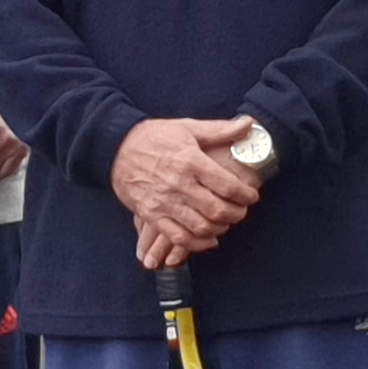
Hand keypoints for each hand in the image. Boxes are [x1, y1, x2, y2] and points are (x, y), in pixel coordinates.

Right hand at [112, 114, 261, 270]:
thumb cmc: (154, 137)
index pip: (227, 185)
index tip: (251, 195)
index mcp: (190, 161)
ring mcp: (164, 202)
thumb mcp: (187, 127)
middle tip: (241, 211)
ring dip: (219, 229)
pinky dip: (197, 244)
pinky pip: (178, 238)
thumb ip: (219, 130)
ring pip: (201, 227)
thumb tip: (248, 125)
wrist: (115, 148)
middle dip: (237, 214)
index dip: (246, 194)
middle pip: (217, 210)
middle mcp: (178, 184)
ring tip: (225, 222)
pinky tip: (208, 238)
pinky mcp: (151, 215)